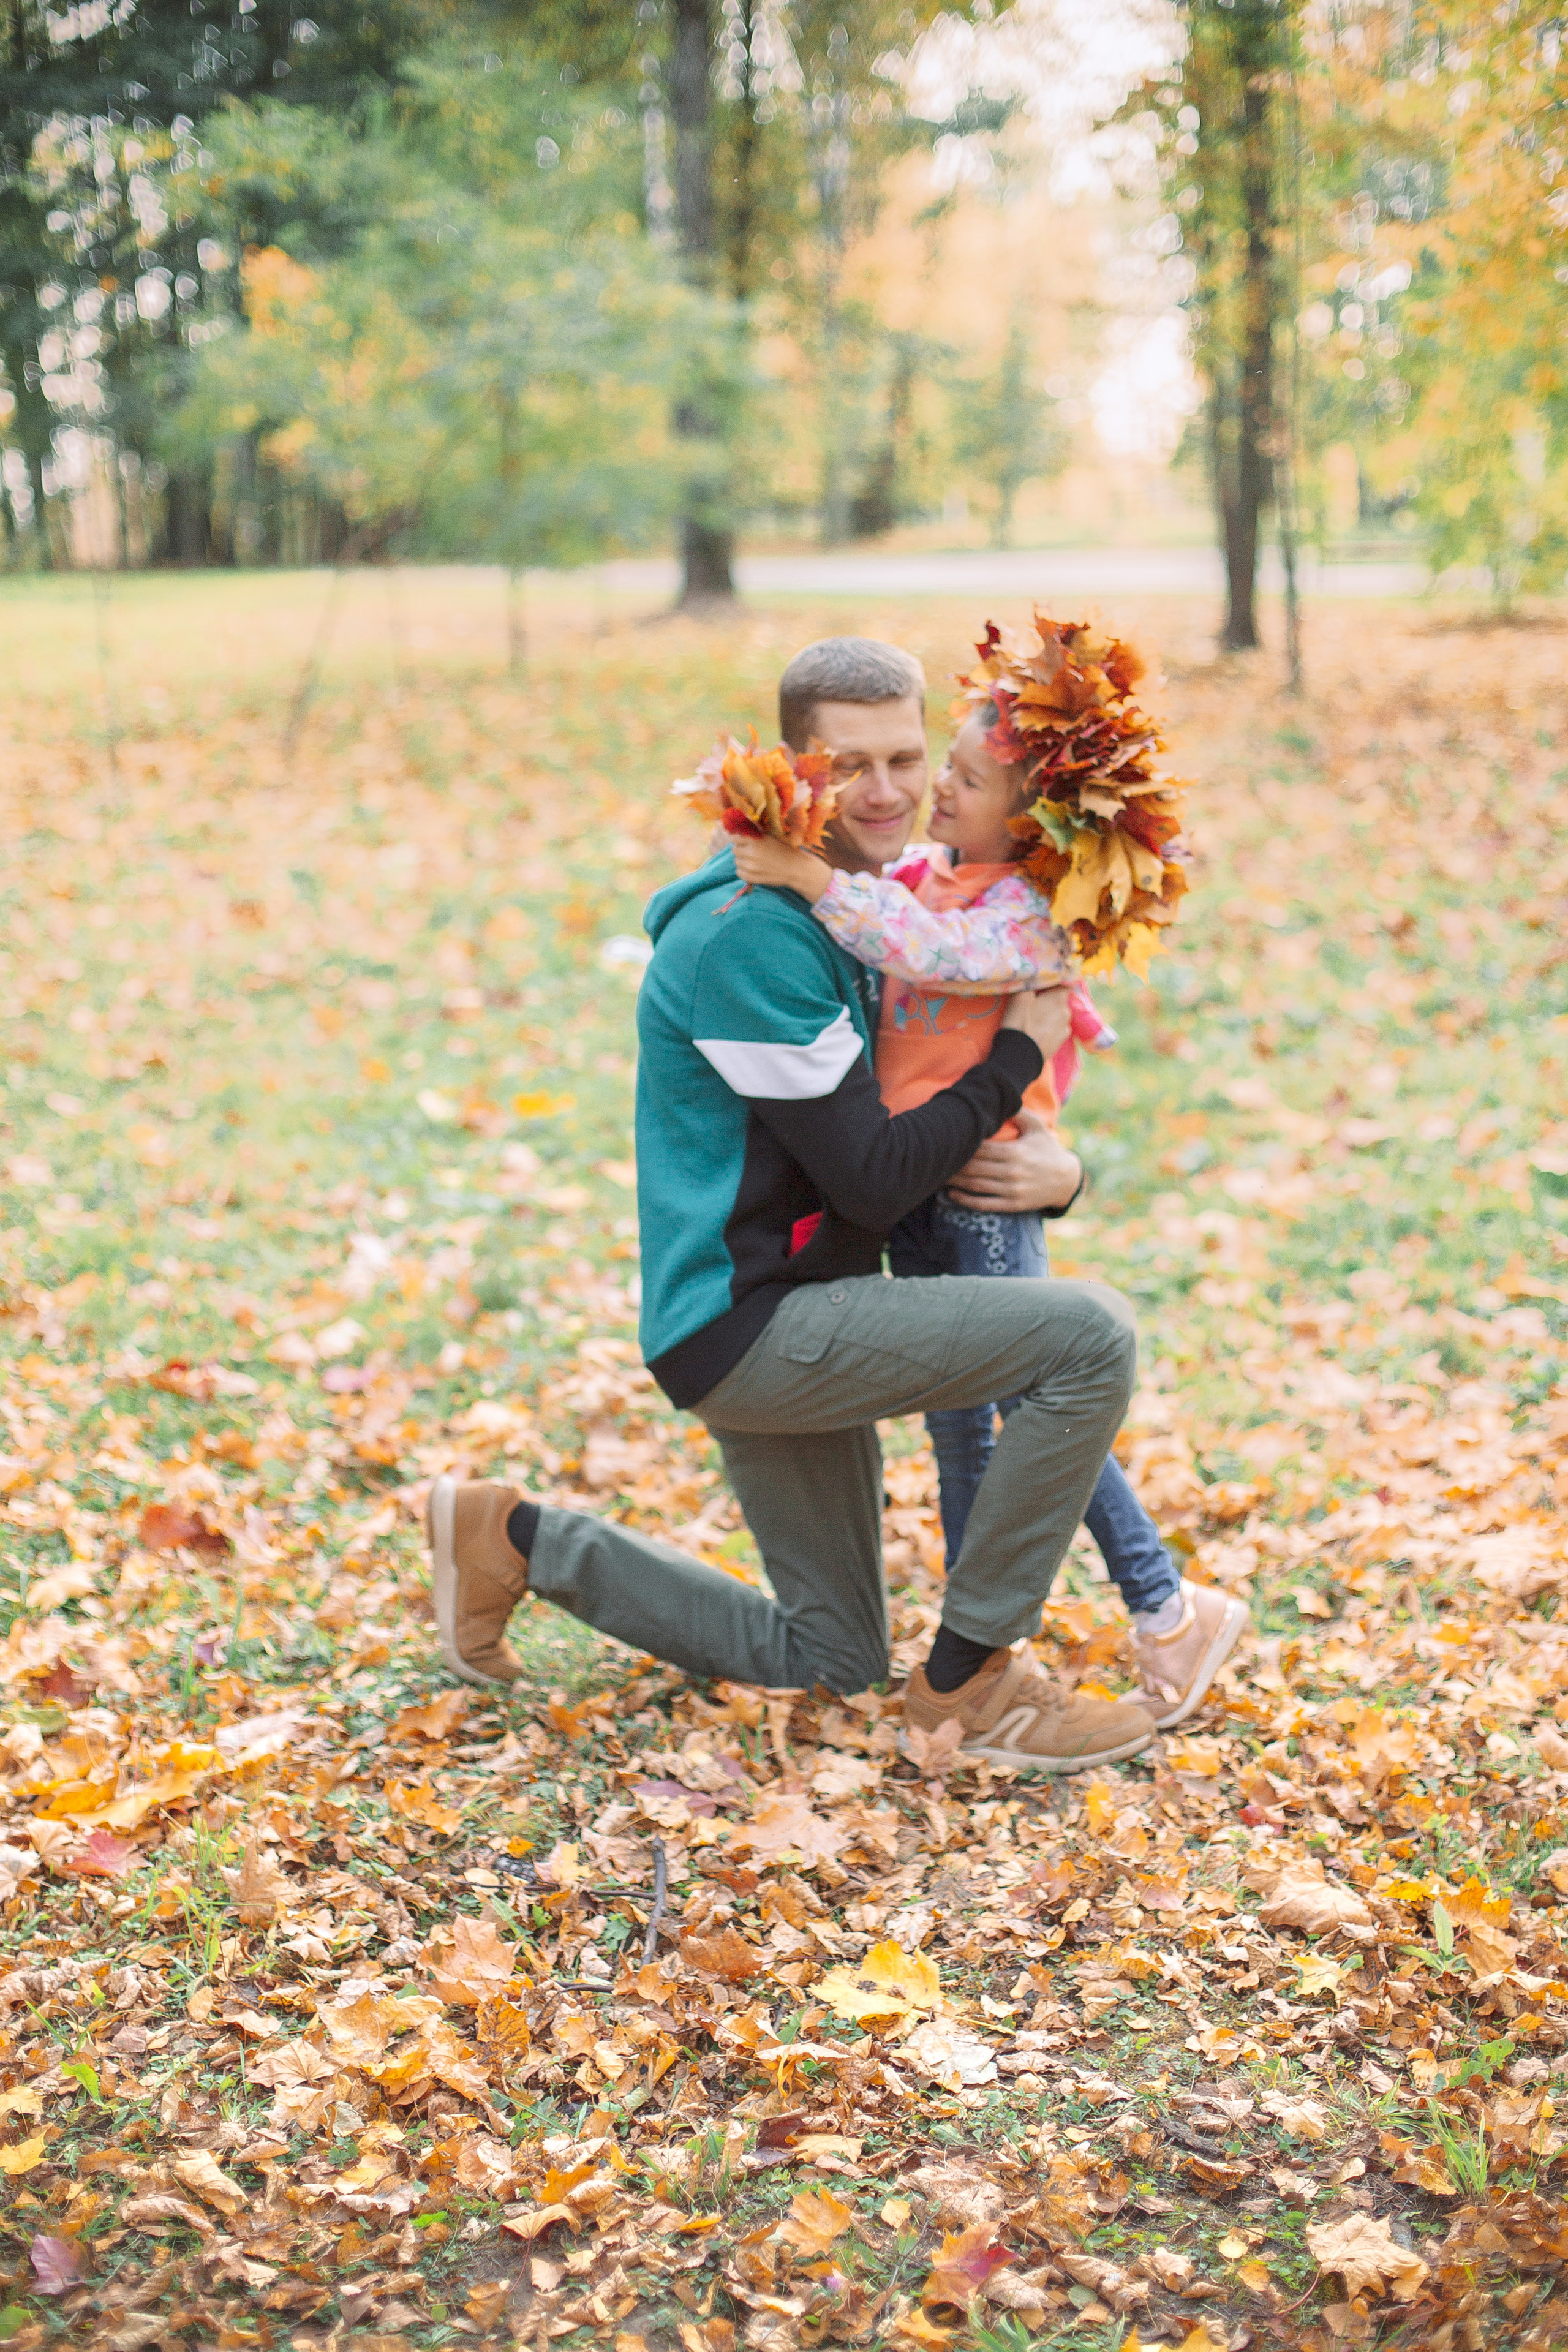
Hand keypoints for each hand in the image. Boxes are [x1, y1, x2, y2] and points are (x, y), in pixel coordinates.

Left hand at [731, 834, 832, 902]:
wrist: (796, 868)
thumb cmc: (784, 849)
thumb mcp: (770, 836)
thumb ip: (755, 832)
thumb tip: (738, 827)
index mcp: (755, 840)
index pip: (735, 837)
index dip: (739, 839)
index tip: (745, 842)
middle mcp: (751, 852)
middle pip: (734, 850)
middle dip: (741, 850)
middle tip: (752, 852)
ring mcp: (751, 866)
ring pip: (737, 861)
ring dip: (743, 861)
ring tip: (756, 861)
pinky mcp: (752, 877)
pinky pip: (739, 873)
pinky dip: (744, 871)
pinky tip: (754, 869)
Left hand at [946, 1106, 1082, 1213]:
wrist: (1067, 1179)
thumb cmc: (1048, 1149)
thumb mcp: (1038, 1127)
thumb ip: (1018, 1113)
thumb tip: (1001, 1094)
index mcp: (1015, 1152)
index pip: (981, 1148)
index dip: (961, 1146)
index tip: (945, 1141)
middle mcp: (1012, 1172)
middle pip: (974, 1167)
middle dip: (953, 1164)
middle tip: (933, 1159)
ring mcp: (1012, 1190)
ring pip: (976, 1186)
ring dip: (954, 1182)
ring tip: (936, 1176)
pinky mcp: (1013, 1205)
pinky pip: (985, 1204)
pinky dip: (966, 1201)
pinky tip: (952, 1195)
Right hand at [999, 983, 1072, 1060]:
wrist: (1020, 1055)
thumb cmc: (1020, 1022)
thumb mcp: (1020, 996)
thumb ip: (1031, 984)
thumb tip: (1035, 978)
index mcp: (1059, 998)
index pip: (1064, 984)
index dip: (1053, 984)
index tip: (1043, 986)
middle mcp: (1067, 1012)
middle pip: (1060, 1001)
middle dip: (1050, 1001)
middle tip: (1034, 1004)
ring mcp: (1065, 1028)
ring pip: (1059, 1016)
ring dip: (1050, 1015)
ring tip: (1034, 1020)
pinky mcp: (1061, 1042)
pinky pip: (1057, 1029)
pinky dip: (1050, 1028)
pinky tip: (1038, 1032)